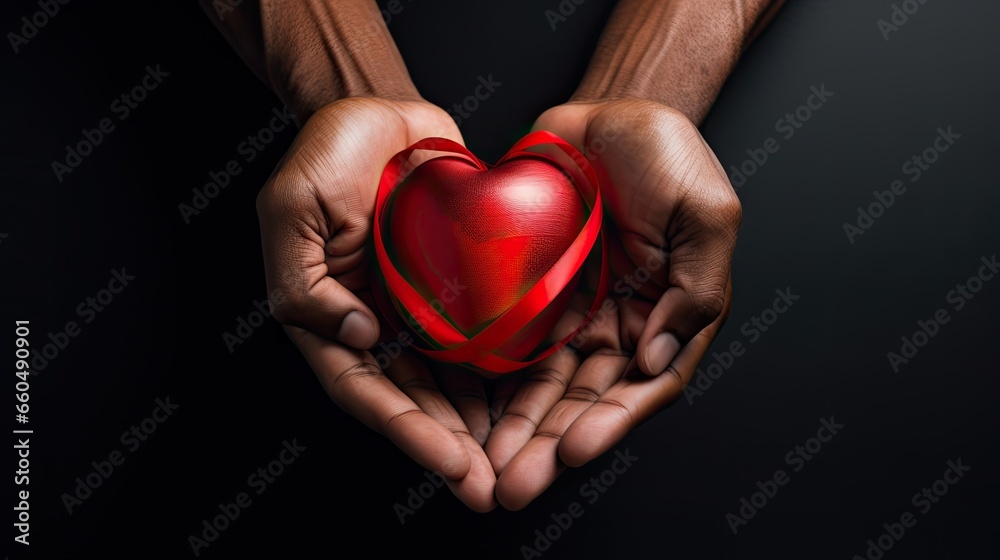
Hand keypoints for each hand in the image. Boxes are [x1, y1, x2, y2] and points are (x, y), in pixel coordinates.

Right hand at [256, 97, 496, 510]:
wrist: (380, 110)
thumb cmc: (327, 152)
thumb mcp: (292, 209)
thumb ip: (306, 281)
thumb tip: (358, 337)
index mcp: (325, 315)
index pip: (364, 389)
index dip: (406, 431)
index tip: (450, 463)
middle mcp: (373, 323)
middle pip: (411, 400)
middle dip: (448, 447)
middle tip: (488, 486)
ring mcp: (415, 308)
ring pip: (448, 381)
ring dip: (477, 426)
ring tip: (511, 462)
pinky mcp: (454, 285)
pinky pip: (477, 336)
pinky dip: (497, 373)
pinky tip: (523, 401)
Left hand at [487, 99, 740, 508]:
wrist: (604, 112)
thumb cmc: (665, 155)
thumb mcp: (706, 214)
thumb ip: (695, 290)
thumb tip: (657, 360)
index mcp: (670, 316)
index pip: (644, 386)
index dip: (611, 423)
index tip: (575, 451)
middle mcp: (621, 325)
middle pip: (586, 400)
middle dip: (552, 446)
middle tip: (515, 485)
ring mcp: (573, 313)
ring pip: (543, 386)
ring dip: (517, 431)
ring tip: (488, 468)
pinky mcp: (530, 294)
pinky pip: (508, 345)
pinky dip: (491, 383)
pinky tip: (467, 414)